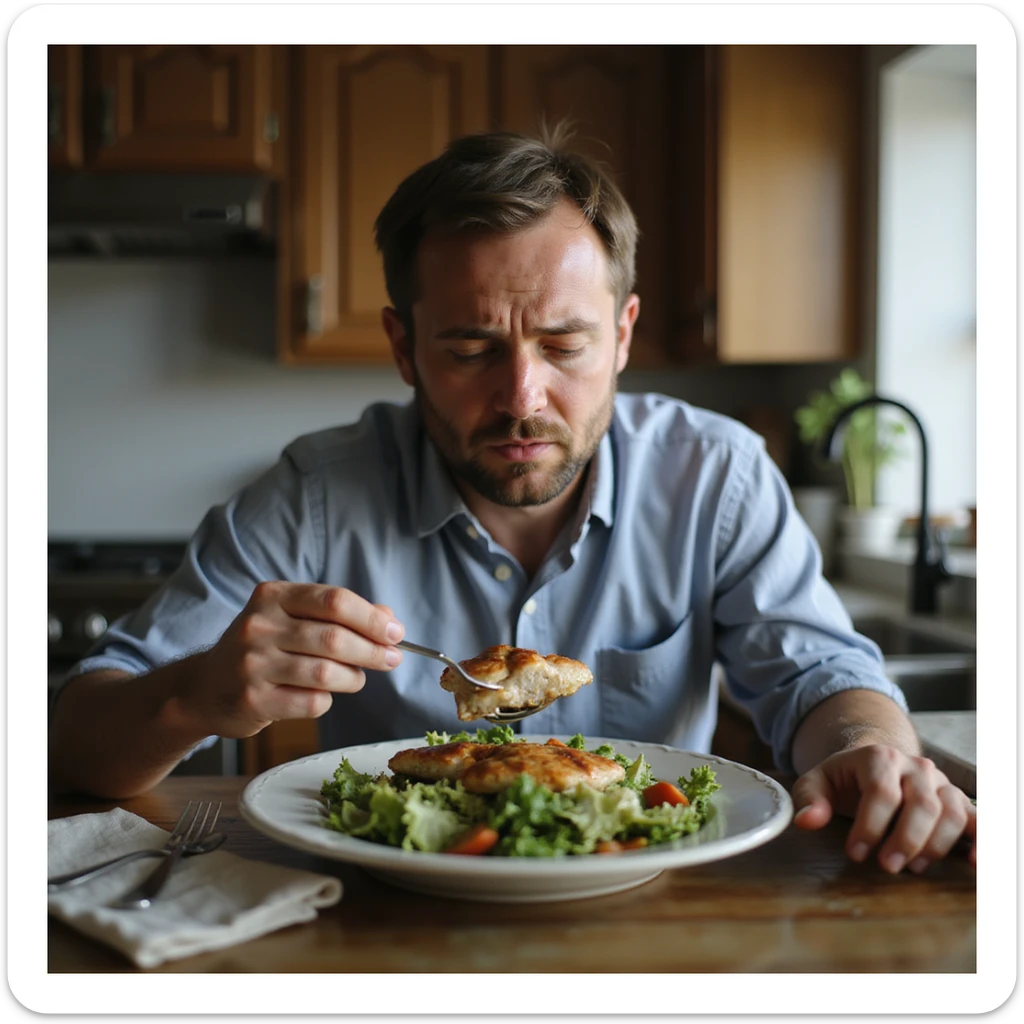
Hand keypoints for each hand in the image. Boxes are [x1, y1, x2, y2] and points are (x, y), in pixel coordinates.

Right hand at [183, 582, 405, 737]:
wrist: (205, 688)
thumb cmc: (263, 649)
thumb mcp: (293, 619)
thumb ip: (340, 615)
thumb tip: (388, 619)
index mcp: (273, 596)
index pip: (334, 601)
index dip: (371, 618)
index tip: (396, 633)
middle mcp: (259, 625)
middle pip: (334, 638)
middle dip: (373, 650)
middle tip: (392, 659)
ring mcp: (253, 664)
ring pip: (326, 673)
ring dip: (354, 678)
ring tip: (356, 678)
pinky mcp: (254, 700)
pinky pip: (312, 702)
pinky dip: (328, 700)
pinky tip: (322, 695)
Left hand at [790, 744, 975, 872]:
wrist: (874, 764)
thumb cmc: (844, 779)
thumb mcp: (817, 782)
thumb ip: (809, 799)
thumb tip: (806, 822)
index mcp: (878, 757)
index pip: (882, 793)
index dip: (870, 826)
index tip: (855, 853)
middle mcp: (915, 766)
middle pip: (922, 805)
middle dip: (906, 840)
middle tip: (887, 866)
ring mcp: (940, 783)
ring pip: (951, 813)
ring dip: (935, 845)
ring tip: (912, 868)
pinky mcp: (957, 800)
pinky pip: (977, 819)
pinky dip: (981, 840)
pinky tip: (974, 863)